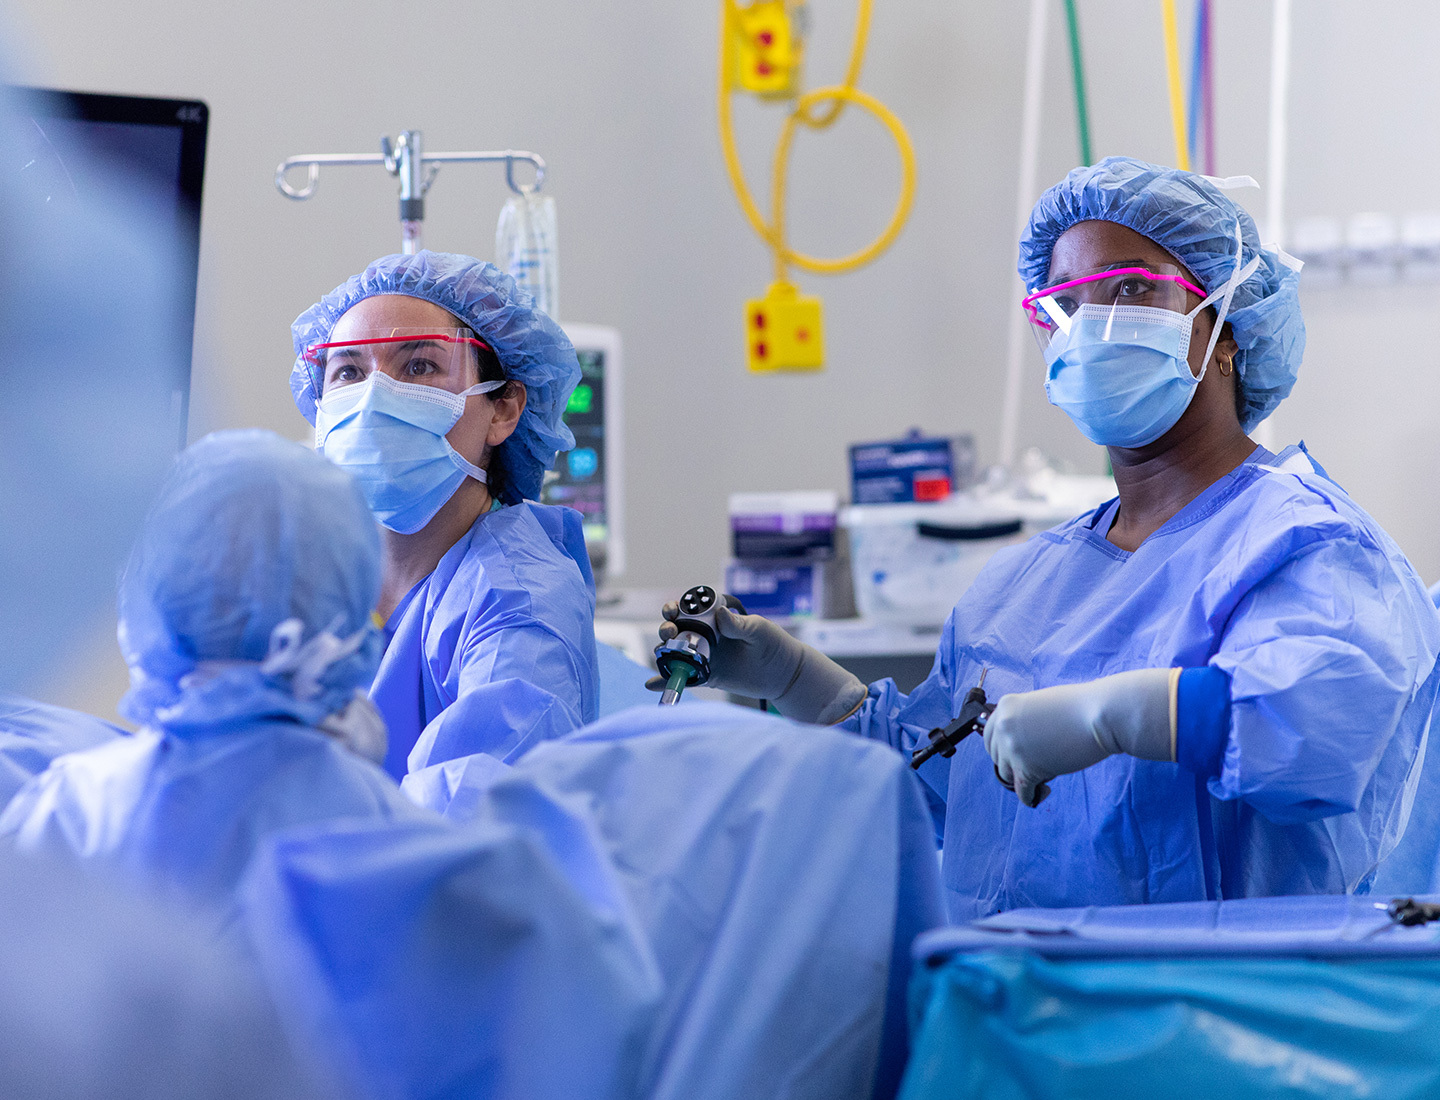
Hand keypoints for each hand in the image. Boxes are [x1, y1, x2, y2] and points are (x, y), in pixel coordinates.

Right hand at [648, 599, 865, 723]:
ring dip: (663, 651)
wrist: (783, 673)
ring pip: (675, 652)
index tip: (672, 610)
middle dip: (666, 627)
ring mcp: (703, 656)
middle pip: (676, 629)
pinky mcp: (706, 676)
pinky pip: (683, 677)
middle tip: (669, 631)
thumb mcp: (759, 630)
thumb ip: (739, 624)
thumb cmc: (774, 643)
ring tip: (662, 654)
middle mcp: (705, 635)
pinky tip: (652, 684)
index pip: (688, 609)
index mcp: (715, 618)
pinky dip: (665, 680)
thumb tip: (720, 614)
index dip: (675, 607)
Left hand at [983, 668, 1175, 807]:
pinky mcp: (1028, 769)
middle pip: (995, 754)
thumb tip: (1021, 741)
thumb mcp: (1042, 705)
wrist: (1101, 715)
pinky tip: (1041, 793)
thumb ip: (1025, 720)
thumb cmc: (1081, 707)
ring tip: (1043, 775)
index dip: (1001, 746)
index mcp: (1006, 707)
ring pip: (1006, 774)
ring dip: (1021, 778)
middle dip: (1011, 762)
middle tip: (1030, 765)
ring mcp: (1013, 748)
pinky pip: (1021, 791)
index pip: (989, 733)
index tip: (1013, 754)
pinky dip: (1030, 795)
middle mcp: (1003, 727)